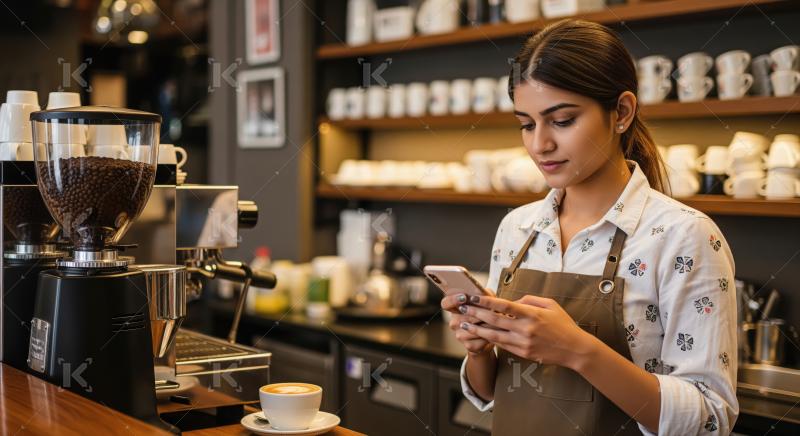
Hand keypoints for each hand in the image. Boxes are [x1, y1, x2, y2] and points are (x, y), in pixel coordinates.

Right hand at [441, 293, 493, 355]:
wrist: (492, 334)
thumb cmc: (488, 313)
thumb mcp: (486, 300)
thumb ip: (482, 294)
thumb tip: (480, 291)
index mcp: (455, 309)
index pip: (445, 303)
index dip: (453, 300)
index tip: (464, 297)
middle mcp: (454, 322)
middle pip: (461, 317)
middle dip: (477, 313)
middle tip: (490, 310)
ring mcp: (459, 334)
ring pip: (471, 328)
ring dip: (485, 324)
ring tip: (496, 321)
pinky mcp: (468, 345)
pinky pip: (478, 339)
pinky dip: (487, 335)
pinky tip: (493, 332)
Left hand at [459, 294, 596, 369]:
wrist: (574, 349)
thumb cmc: (563, 324)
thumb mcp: (550, 304)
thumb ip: (529, 300)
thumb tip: (512, 301)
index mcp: (531, 314)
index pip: (503, 306)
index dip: (485, 301)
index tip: (472, 297)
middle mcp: (525, 329)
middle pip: (494, 321)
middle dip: (476, 314)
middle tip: (462, 309)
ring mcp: (523, 343)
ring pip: (495, 336)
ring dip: (478, 330)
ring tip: (465, 325)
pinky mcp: (523, 354)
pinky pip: (503, 346)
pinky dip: (490, 340)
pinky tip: (481, 335)